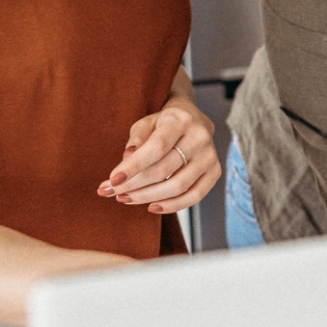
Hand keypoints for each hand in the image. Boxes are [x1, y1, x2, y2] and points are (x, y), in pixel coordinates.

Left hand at [97, 94, 219, 214]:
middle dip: (134, 185)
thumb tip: (126, 161)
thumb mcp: (145, 123)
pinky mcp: (215, 171)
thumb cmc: (162, 124)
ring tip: (125, 199)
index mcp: (180, 119)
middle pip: (164, 169)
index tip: (112, 180)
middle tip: (112, 191)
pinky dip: (172, 205)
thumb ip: (135, 140)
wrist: (192, 120)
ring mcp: (210, 155)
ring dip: (148, 197)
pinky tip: (152, 207)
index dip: (134, 166)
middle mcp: (200, 136)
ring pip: (178, 186)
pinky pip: (194, 196)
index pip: (156, 147)